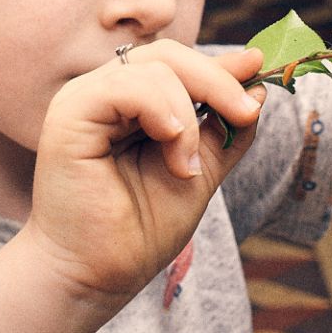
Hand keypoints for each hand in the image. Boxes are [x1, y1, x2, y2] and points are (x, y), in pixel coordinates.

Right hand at [23, 42, 264, 306]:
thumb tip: (258, 87)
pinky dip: (162, 111)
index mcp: (130, 104)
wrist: (96, 276)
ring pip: (155, 66)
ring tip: (187, 166)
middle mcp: (105, 94)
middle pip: (169, 56)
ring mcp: (84, 99)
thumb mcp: (199, 171)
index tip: (260, 66)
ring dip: (189, 115)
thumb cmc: (139, 231)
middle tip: (246, 112)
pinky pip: (128, 86)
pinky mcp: (71, 112)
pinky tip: (171, 148)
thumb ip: (223, 130)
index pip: (178, 64)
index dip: (221, 66)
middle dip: (218, 81)